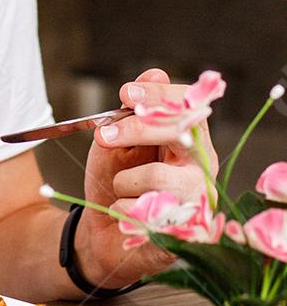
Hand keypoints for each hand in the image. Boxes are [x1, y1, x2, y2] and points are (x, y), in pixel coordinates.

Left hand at [75, 67, 218, 289]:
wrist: (105, 234)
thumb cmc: (117, 183)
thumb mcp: (118, 140)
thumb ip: (135, 111)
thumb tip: (155, 70)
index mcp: (190, 139)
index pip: (186, 106)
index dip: (158, 96)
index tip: (125, 94)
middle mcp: (202, 167)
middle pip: (180, 134)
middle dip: (136, 129)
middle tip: (103, 136)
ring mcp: (198, 200)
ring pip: (157, 177)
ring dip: (123, 181)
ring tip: (121, 189)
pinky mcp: (187, 233)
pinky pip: (147, 212)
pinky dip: (123, 210)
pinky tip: (126, 214)